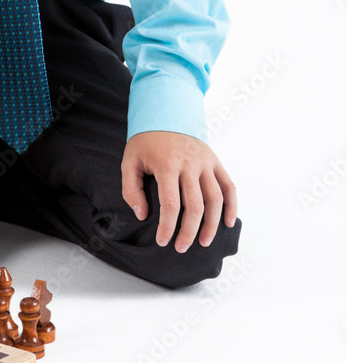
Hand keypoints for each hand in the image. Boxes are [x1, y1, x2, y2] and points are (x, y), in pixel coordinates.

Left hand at [121, 130, 236, 252]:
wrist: (165, 114)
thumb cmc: (145, 142)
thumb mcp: (129, 161)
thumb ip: (131, 189)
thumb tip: (143, 215)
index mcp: (167, 165)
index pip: (171, 203)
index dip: (167, 226)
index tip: (162, 241)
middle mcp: (190, 164)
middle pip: (195, 205)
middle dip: (189, 231)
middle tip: (181, 248)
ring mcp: (206, 162)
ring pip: (215, 199)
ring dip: (212, 224)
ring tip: (204, 242)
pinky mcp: (215, 161)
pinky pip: (229, 185)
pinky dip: (232, 205)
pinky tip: (228, 222)